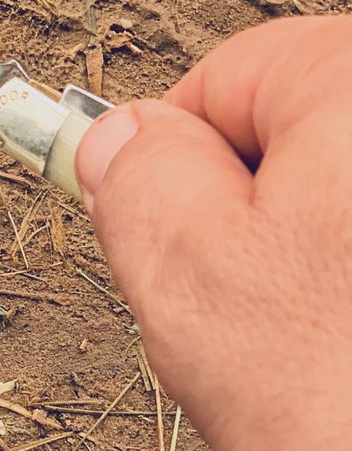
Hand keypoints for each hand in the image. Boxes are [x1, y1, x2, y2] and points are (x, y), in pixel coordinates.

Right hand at [76, 16, 351, 450]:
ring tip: (325, 371)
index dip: (170, 163)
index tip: (154, 230)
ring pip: (351, 228)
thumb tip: (120, 140)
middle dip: (252, 237)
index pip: (228, 79)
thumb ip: (140, 184)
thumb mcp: (195, 280)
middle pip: (303, 152)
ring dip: (319, 291)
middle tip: (250, 326)